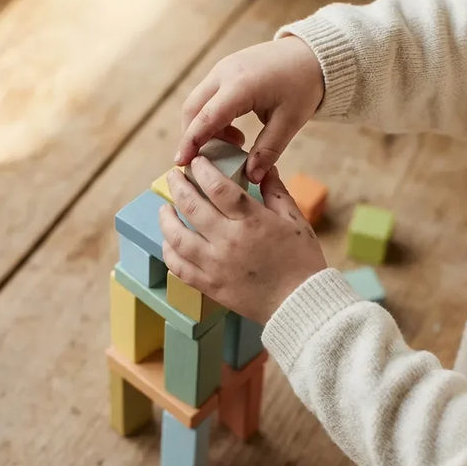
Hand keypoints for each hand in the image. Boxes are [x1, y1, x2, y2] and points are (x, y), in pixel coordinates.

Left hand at [158, 157, 326, 324]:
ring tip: (165, 209)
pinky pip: (179, 267)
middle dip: (177, 186)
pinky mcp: (209, 285)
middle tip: (173, 177)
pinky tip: (169, 243)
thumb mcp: (296, 221)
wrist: (299, 304)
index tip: (196, 162)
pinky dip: (169, 253)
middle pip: (191, 206)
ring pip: (176, 237)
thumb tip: (264, 168)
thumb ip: (276, 192)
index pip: (217, 186)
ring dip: (166, 219)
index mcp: (251, 221)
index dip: (202, 169)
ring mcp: (214, 265)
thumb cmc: (301, 261)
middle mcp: (228, 241)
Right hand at [175, 36, 323, 183]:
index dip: (191, 142)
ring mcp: (222, 68)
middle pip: (192, 109)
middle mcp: (224, 73)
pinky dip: (211, 117)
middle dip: (192, 137)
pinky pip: (207, 96)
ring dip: (203, 128)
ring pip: (197, 102)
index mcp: (241, 86)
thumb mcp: (290, 121)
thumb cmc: (304, 85)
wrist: (312, 54)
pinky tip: (234, 131)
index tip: (180, 163)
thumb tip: (251, 178)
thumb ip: (268, 150)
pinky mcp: (225, 69)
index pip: (206, 118)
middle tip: (204, 162)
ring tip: (232, 145)